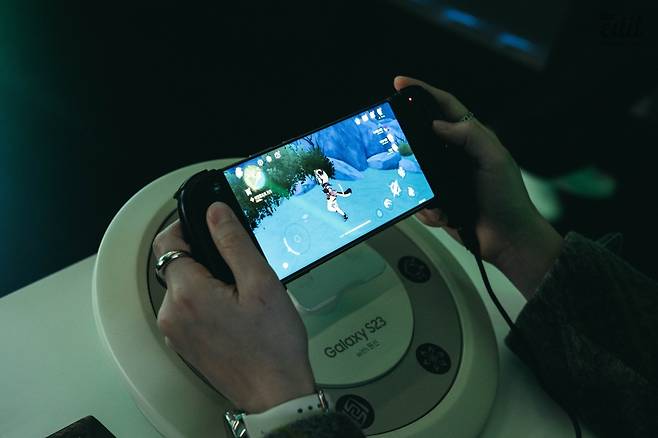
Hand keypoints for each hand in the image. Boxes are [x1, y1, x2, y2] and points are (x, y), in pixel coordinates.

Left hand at [152, 202, 315, 412]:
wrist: (274, 393)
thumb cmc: (272, 344)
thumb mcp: (260, 283)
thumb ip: (233, 243)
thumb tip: (215, 212)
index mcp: (187, 293)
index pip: (167, 242)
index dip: (187, 227)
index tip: (210, 226)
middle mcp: (171, 313)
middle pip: (175, 265)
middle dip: (204, 257)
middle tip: (240, 266)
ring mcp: (175, 331)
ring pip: (182, 287)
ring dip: (206, 280)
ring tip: (242, 293)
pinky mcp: (183, 343)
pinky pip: (187, 308)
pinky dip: (205, 300)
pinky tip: (235, 311)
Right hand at [394, 76, 562, 297]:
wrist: (507, 240)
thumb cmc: (507, 199)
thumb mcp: (495, 160)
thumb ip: (470, 136)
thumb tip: (438, 124)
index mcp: (472, 139)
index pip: (445, 107)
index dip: (422, 92)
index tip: (400, 83)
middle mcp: (456, 156)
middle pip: (423, 136)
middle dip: (408, 142)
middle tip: (396, 145)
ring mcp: (445, 179)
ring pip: (416, 171)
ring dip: (418, 183)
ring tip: (436, 198)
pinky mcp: (438, 201)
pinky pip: (419, 199)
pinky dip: (427, 209)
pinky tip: (444, 215)